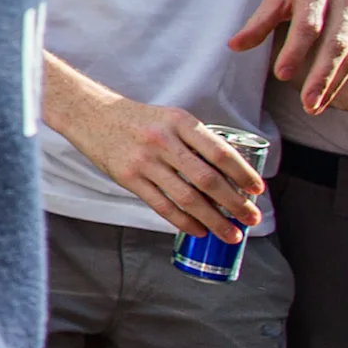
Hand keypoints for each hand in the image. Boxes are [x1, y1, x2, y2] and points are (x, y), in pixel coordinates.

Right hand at [52, 93, 265, 240]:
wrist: (91, 114)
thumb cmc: (138, 119)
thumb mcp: (170, 118)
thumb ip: (196, 142)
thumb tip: (229, 176)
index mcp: (179, 122)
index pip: (220, 152)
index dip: (242, 174)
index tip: (257, 190)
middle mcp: (163, 141)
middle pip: (208, 179)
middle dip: (235, 203)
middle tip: (252, 218)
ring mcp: (144, 161)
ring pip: (187, 198)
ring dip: (214, 220)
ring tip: (231, 234)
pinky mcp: (128, 178)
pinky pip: (162, 206)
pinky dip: (184, 222)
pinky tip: (199, 231)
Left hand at [231, 0, 347, 115]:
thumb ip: (259, 21)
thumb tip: (233, 46)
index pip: (308, 24)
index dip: (295, 50)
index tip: (281, 74)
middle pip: (335, 43)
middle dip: (321, 76)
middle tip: (307, 103)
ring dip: (333, 83)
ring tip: (314, 106)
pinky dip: (345, 77)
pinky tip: (329, 93)